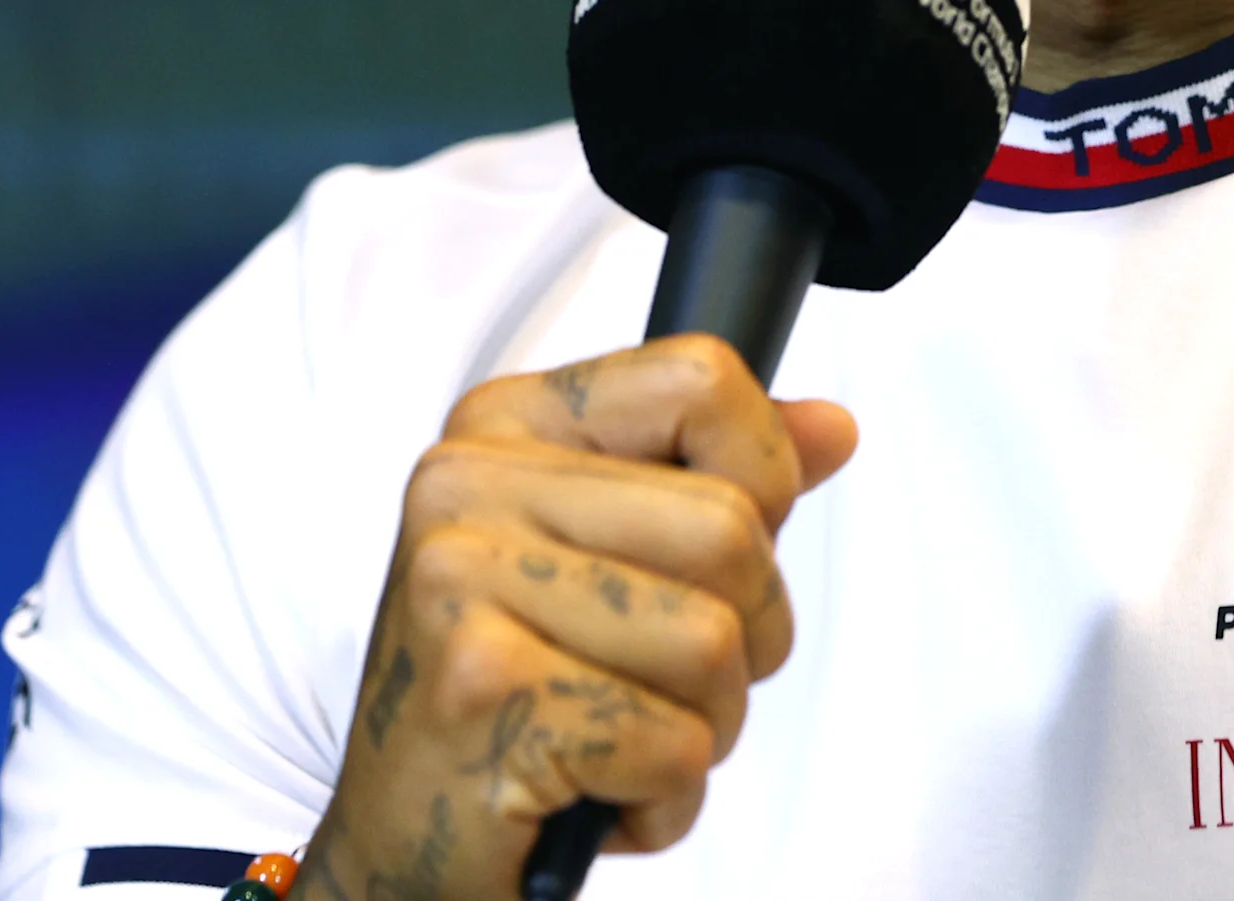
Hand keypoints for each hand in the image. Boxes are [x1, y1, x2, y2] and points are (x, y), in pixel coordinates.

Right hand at [298, 333, 858, 900]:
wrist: (400, 853)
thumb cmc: (513, 702)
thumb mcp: (610, 562)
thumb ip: (718, 480)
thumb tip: (833, 427)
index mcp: (502, 427)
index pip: (701, 380)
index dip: (763, 475)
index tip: (722, 552)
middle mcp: (465, 486)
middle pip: (732, 527)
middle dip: (746, 635)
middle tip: (660, 686)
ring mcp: (464, 585)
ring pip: (715, 642)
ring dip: (703, 727)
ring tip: (619, 742)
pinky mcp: (485, 693)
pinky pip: (674, 744)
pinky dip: (665, 799)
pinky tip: (594, 796)